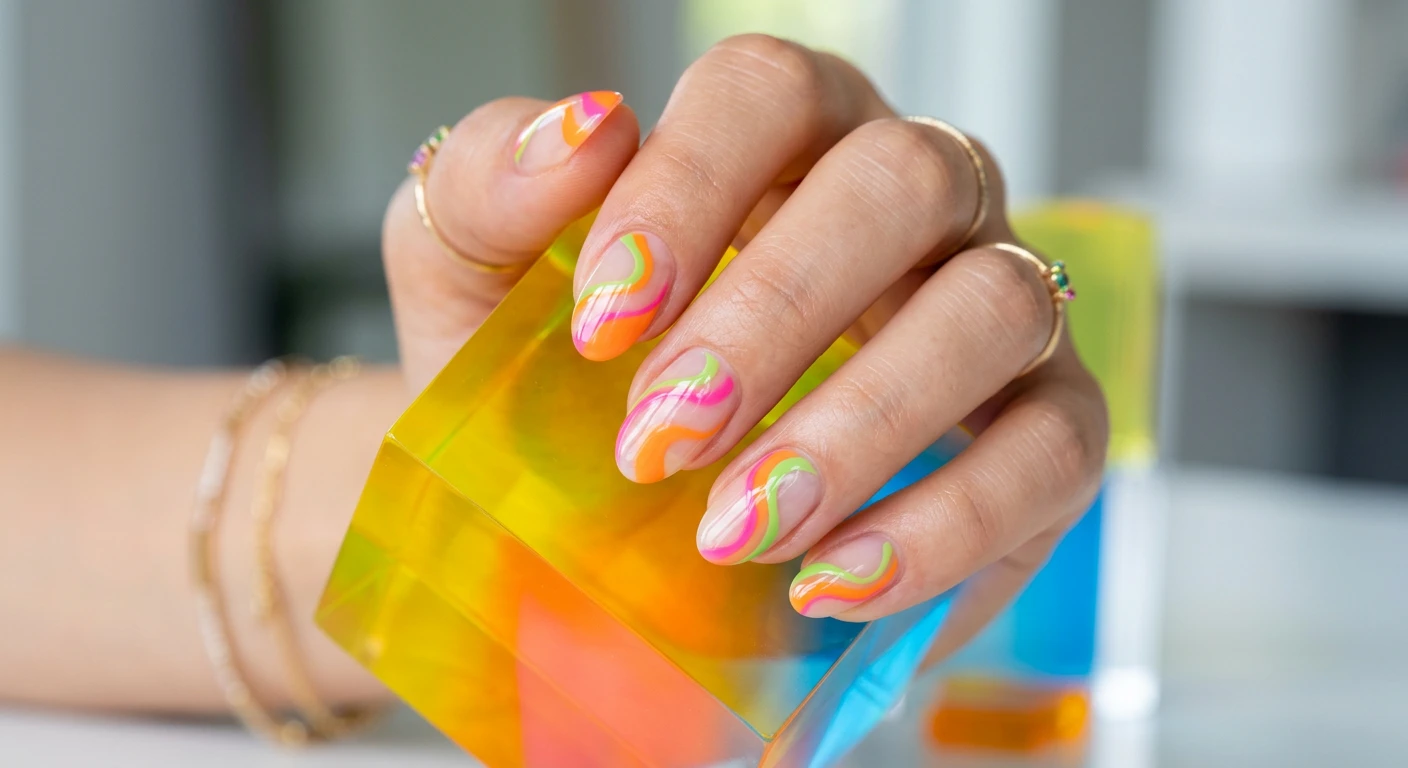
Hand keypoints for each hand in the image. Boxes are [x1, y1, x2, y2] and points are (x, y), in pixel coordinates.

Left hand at [382, 35, 1106, 655]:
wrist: (601, 518)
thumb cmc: (560, 386)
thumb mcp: (483, 286)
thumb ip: (492, 191)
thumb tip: (577, 133)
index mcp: (783, 137)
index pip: (767, 91)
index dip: (688, 189)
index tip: (599, 324)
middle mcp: (911, 197)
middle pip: (897, 184)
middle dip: (773, 320)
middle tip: (661, 442)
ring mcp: (992, 304)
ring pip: (992, 310)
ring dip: (860, 429)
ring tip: (739, 532)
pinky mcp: (1043, 427)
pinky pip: (1051, 454)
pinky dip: (945, 527)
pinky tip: (829, 585)